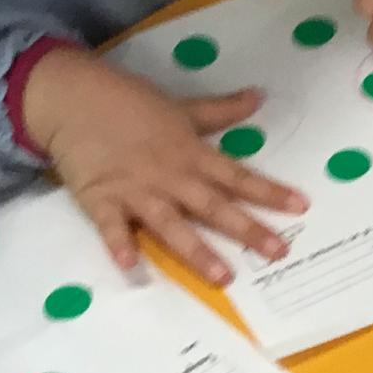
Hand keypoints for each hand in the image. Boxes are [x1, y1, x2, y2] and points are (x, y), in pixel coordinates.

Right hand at [21, 48, 305, 285]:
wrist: (72, 96)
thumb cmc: (129, 102)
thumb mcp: (180, 106)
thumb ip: (220, 110)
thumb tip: (259, 96)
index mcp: (191, 154)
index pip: (238, 176)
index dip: (270, 191)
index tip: (300, 207)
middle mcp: (170, 176)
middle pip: (214, 206)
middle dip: (247, 229)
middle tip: (279, 252)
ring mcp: (136, 190)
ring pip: (172, 224)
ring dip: (197, 250)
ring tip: (223, 276)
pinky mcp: (100, 199)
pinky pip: (111, 227)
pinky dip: (119, 245)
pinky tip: (131, 266)